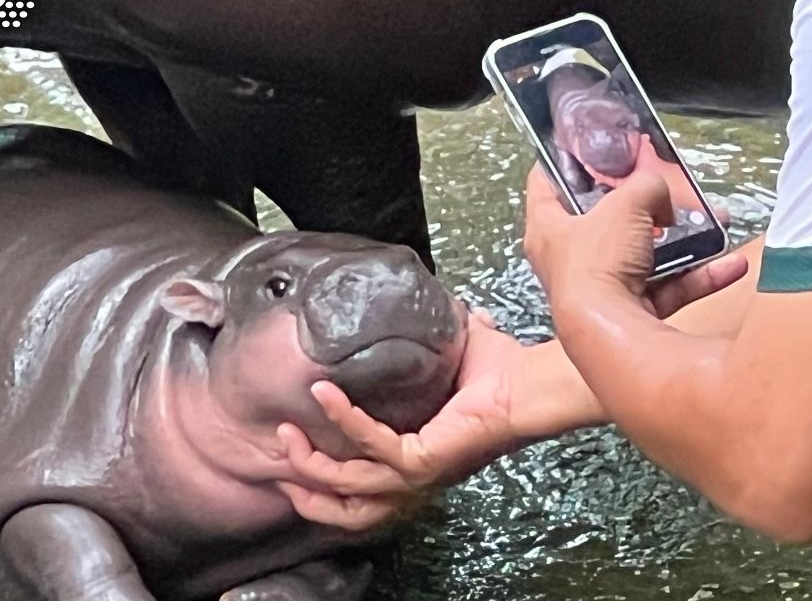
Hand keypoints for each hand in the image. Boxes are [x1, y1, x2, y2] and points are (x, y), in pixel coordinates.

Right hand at [275, 309, 529, 530]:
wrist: (530, 382)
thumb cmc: (502, 373)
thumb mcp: (449, 355)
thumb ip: (432, 338)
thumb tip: (430, 304)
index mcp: (415, 459)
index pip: (359, 489)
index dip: (320, 479)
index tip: (291, 445)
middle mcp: (414, 476)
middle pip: (345, 508)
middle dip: (305, 485)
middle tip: (281, 445)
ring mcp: (418, 473)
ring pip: (349, 487)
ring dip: (312, 463)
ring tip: (287, 434)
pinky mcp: (424, 460)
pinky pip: (373, 445)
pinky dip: (344, 419)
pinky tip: (325, 394)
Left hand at [523, 163, 746, 316]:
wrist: (613, 334)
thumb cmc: (597, 265)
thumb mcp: (627, 203)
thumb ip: (648, 186)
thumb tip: (661, 196)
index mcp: (548, 227)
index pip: (545, 181)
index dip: (565, 159)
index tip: (586, 146)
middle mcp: (569, 259)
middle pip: (605, 221)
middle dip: (644, 206)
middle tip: (666, 191)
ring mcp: (601, 288)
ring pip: (644, 255)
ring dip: (682, 241)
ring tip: (712, 223)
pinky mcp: (630, 313)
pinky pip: (669, 288)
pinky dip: (698, 276)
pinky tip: (728, 263)